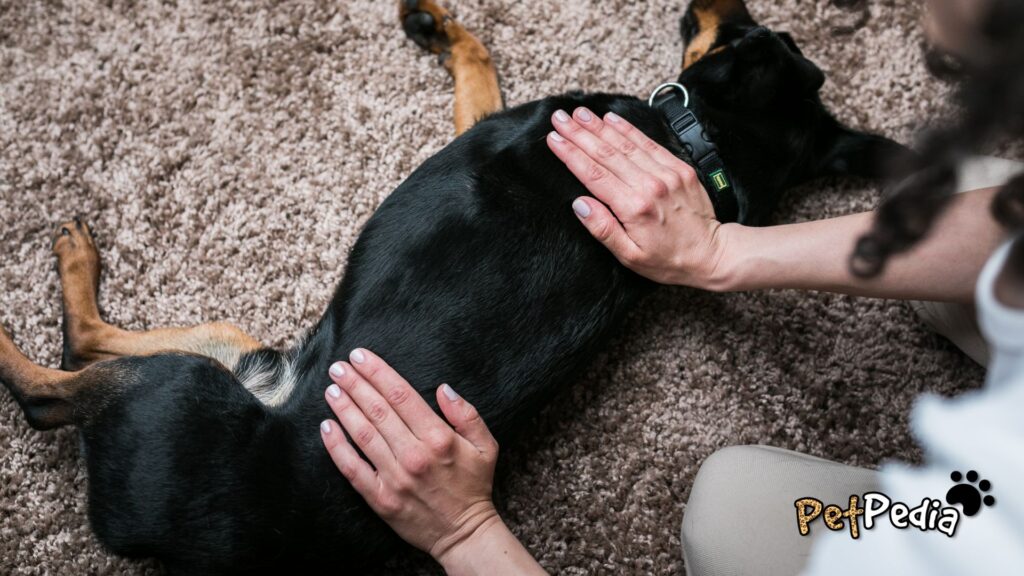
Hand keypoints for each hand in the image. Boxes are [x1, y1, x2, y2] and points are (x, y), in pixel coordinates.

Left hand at [320, 349, 498, 561]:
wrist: (465, 534)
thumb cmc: (474, 486)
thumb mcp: (486, 446)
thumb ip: (467, 414)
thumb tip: (443, 388)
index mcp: (439, 438)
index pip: (401, 395)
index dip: (378, 372)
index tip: (360, 357)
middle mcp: (414, 454)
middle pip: (377, 410)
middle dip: (355, 384)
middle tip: (338, 367)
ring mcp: (395, 477)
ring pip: (363, 434)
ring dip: (344, 409)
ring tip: (331, 390)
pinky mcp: (380, 498)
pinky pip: (353, 469)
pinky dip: (337, 447)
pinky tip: (327, 428)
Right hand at [546, 107, 730, 288]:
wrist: (712, 254)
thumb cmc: (668, 260)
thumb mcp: (630, 256)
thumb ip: (603, 229)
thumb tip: (579, 205)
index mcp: (634, 207)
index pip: (593, 174)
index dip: (571, 154)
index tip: (554, 139)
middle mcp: (650, 185)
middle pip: (606, 153)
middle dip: (579, 133)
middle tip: (559, 118)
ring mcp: (667, 174)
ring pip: (626, 144)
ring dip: (600, 126)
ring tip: (579, 113)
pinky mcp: (679, 168)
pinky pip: (649, 143)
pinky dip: (629, 129)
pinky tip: (612, 119)